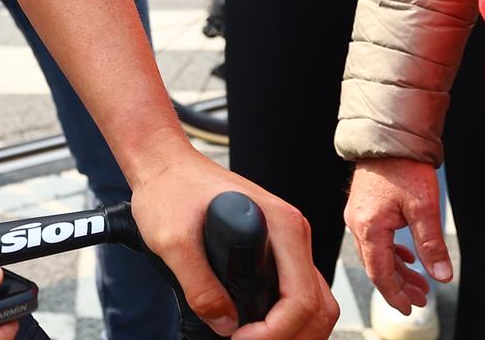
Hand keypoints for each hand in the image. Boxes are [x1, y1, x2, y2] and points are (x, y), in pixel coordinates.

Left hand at [129, 146, 337, 338]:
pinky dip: (289, 317)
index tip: (239, 339)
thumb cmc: (169, 189)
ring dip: (295, 331)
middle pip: (319, 305)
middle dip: (293, 337)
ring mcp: (287, 241)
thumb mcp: (172, 240)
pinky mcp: (276, 247)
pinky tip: (262, 328)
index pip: (300, 298)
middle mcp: (293, 234)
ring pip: (314, 301)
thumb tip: (226, 326)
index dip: (276, 331)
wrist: (164, 163)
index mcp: (282, 227)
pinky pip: (298, 290)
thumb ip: (197, 284)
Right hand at [345, 159, 452, 315]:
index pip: (379, 272)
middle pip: (376, 265)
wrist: (388, 138)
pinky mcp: (363, 208)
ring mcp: (358, 215)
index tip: (409, 309)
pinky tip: (407, 257)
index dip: (394, 294)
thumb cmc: (403, 168)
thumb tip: (441, 275)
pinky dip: (392, 253)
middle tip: (421, 300)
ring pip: (376, 253)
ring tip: (419, 283)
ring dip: (397, 271)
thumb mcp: (424, 209)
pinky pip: (374, 239)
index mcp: (368, 226)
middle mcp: (357, 223)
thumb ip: (431, 245)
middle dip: (399, 286)